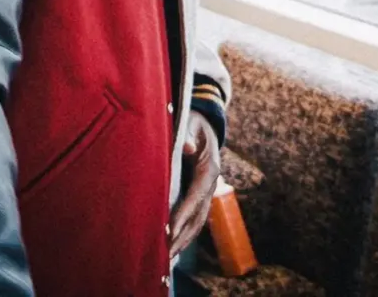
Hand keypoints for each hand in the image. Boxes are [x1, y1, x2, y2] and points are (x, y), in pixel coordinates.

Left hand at [169, 111, 220, 258]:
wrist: (203, 122)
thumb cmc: (193, 121)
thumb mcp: (191, 122)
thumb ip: (188, 133)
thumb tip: (187, 146)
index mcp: (210, 167)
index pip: (197, 194)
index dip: (185, 212)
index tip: (172, 228)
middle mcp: (210, 183)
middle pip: (199, 214)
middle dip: (184, 234)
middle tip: (167, 253)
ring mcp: (205, 190)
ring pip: (197, 220)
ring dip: (184, 238)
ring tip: (167, 257)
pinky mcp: (197, 193)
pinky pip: (192, 215)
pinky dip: (183, 230)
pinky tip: (170, 243)